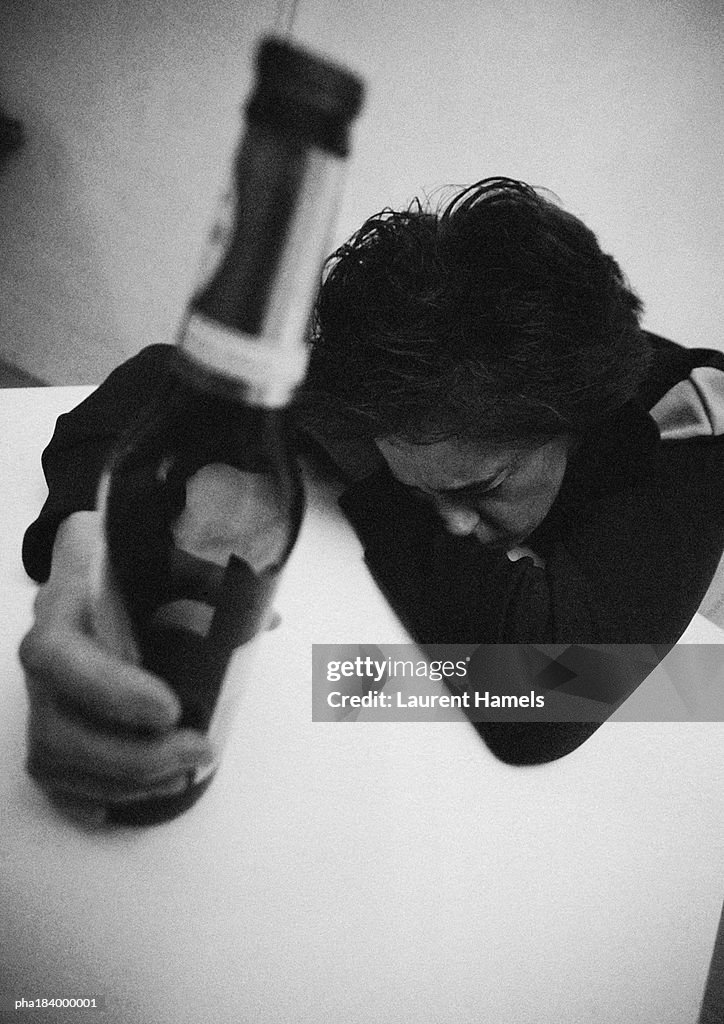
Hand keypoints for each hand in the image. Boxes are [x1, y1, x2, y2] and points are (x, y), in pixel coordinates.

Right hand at [19, 512, 214, 823]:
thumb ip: (207, 580)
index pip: (60, 656)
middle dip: (131, 755)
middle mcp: (42, 663)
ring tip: (182, 774)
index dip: (110, 691)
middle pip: (57, 728)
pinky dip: (92, 796)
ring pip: (54, 761)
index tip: (171, 708)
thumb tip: (266, 619)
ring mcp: (39, 700)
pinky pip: (53, 779)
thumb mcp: (159, 555)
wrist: (87, 568)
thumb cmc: (128, 565)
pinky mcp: (47, 729)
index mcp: (63, 611)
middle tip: (198, 750)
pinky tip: (134, 797)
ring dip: (123, 781)